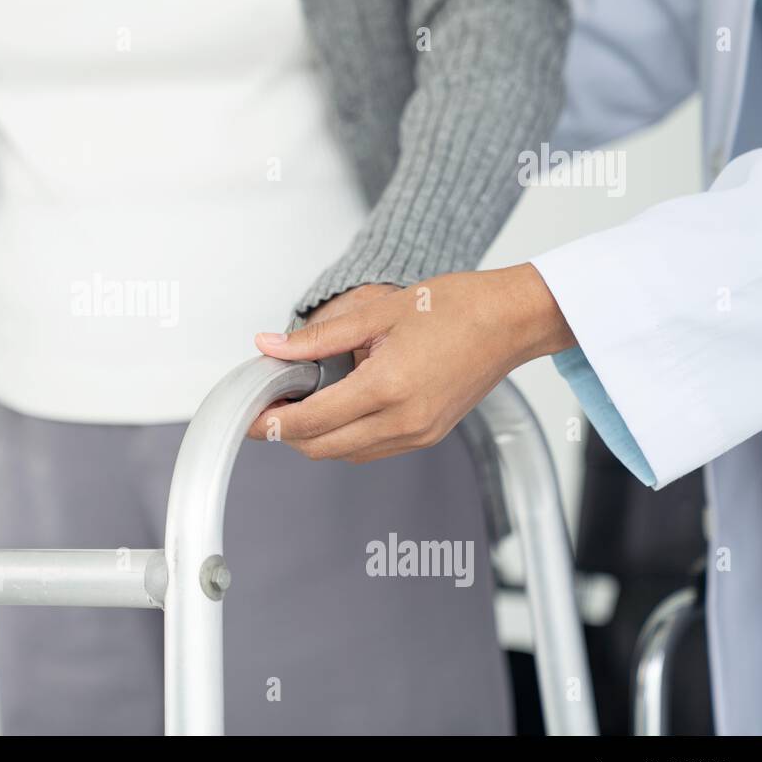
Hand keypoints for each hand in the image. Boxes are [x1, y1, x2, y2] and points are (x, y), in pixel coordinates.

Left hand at [248, 264, 574, 462]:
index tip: (250, 414)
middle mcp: (404, 420)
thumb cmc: (456, 308)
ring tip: (298, 403)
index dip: (272, 421)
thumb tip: (271, 346)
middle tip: (266, 407)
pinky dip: (344, 436)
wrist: (511, 320)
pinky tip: (335, 408)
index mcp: (388, 387)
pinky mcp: (427, 435)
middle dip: (287, 433)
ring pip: (345, 453)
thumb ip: (318, 337)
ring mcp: (417, 433)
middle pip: (322, 447)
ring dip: (315, 437)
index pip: (312, 420)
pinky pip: (371, 449)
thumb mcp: (377, 312)